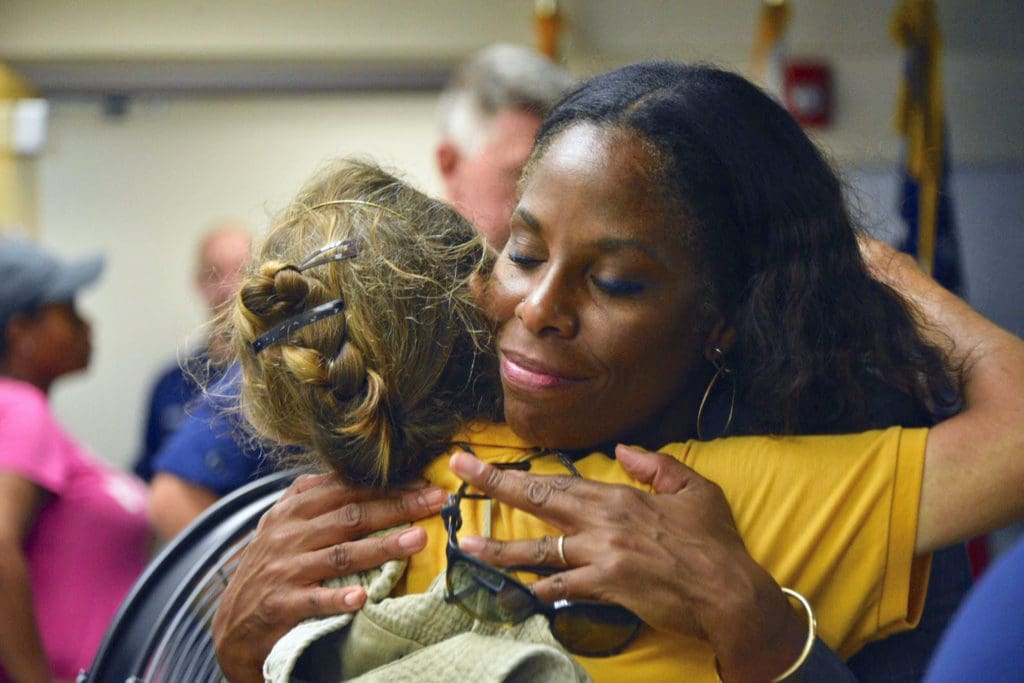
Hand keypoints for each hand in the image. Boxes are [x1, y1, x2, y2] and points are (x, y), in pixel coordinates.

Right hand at [212, 472, 445, 682]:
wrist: (234, 622)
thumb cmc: (270, 565)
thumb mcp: (282, 524)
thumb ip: (312, 496)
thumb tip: (353, 470)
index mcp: (292, 509)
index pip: (346, 489)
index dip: (387, 485)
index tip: (424, 482)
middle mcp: (289, 534)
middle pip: (351, 516)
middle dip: (398, 507)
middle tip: (435, 502)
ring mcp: (285, 569)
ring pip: (340, 554)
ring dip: (382, 547)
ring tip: (417, 540)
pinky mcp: (281, 604)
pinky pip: (314, 600)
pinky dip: (337, 598)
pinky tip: (362, 598)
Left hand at [450, 446, 804, 681]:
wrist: (729, 592)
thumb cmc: (714, 541)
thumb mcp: (693, 488)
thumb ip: (654, 465)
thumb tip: (623, 450)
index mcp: (618, 496)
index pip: (557, 478)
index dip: (517, 470)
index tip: (485, 459)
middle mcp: (601, 523)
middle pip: (537, 501)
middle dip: (493, 486)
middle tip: (458, 472)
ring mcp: (600, 557)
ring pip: (538, 550)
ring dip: (498, 549)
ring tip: (466, 546)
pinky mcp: (606, 588)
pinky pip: (562, 588)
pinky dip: (542, 589)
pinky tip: (523, 592)